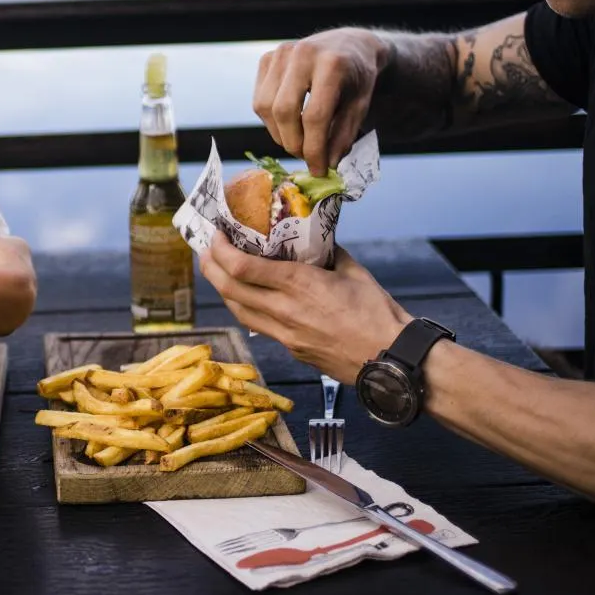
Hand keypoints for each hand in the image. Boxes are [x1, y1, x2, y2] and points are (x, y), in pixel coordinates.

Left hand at [199, 233, 409, 382]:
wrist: (390, 359)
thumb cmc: (377, 314)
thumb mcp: (352, 271)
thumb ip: (327, 253)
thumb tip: (314, 239)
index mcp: (299, 285)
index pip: (242, 267)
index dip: (221, 250)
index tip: (215, 235)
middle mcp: (284, 311)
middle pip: (229, 290)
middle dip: (210, 268)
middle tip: (205, 251)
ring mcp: (285, 335)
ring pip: (238, 311)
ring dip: (222, 290)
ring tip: (217, 273)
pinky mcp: (291, 350)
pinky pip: (258, 326)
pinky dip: (245, 308)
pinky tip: (247, 298)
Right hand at [253, 29, 388, 175]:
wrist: (350, 44)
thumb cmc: (358, 78)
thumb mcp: (360, 106)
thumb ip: (343, 136)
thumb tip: (326, 164)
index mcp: (332, 64)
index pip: (315, 116)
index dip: (315, 149)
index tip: (319, 169)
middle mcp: (303, 53)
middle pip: (284, 112)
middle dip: (294, 143)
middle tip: (306, 158)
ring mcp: (281, 53)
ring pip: (266, 107)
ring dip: (279, 134)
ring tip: (298, 142)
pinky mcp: (268, 58)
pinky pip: (259, 99)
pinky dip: (270, 120)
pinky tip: (288, 124)